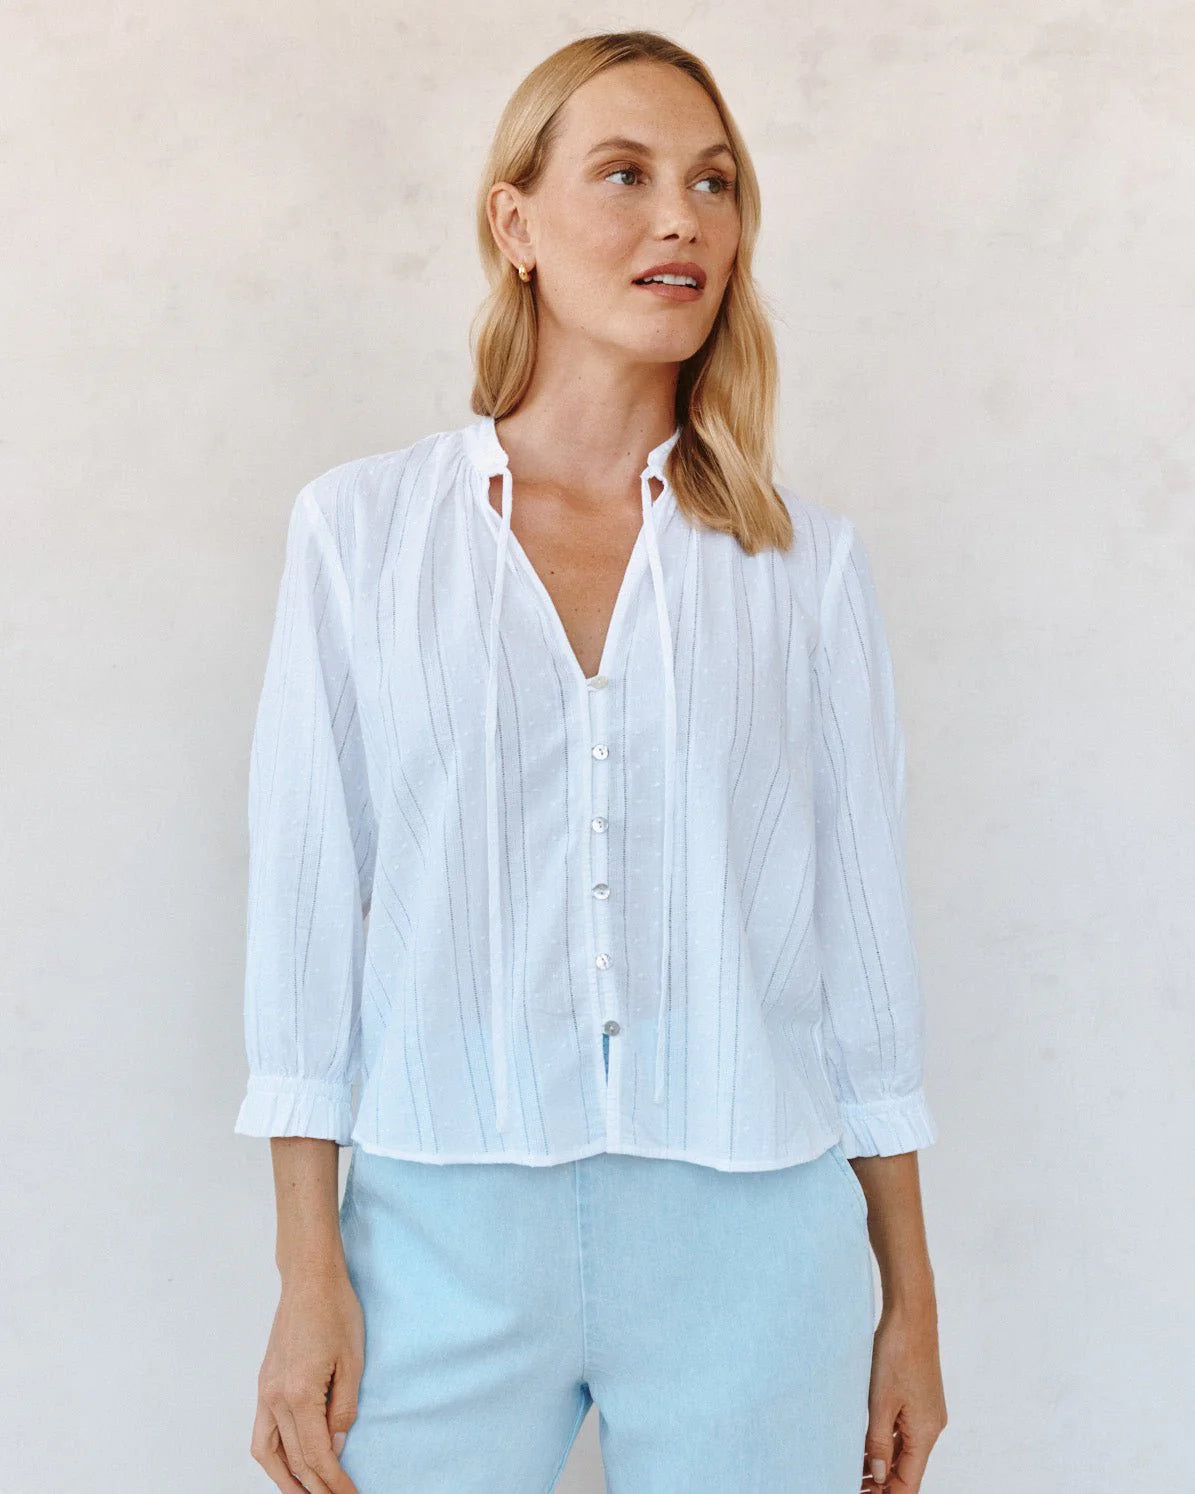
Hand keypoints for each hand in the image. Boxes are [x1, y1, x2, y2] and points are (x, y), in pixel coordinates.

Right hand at [251, 1266, 363, 1492]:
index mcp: (300, 1393)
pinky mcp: (264, 1383)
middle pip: (294, 1458)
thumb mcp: (353, 1361)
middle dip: (315, 1487)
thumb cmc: (336, 1311)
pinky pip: (262, 1432)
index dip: (334, 1481)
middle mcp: (275, 1397)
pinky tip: (287, 1465)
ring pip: (268, 1452)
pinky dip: (273, 1456)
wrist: (309, 1279)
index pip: (317, 1454)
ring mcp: (265, 1390)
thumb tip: (336, 1446)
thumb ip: (344, 1409)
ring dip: (286, 1480)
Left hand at [858, 1298, 946, 1491]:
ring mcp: (927, 1412)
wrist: (911, 1314)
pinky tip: (866, 1443)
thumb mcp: (881, 1401)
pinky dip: (887, 1441)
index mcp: (926, 1433)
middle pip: (907, 1469)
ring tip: (853, 1469)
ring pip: (905, 1449)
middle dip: (882, 1482)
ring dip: (882, 1462)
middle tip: (851, 1483)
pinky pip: (904, 1430)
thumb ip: (879, 1441)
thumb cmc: (897, 1353)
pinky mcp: (920, 1398)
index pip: (908, 1482)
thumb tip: (879, 1476)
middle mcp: (931, 1427)